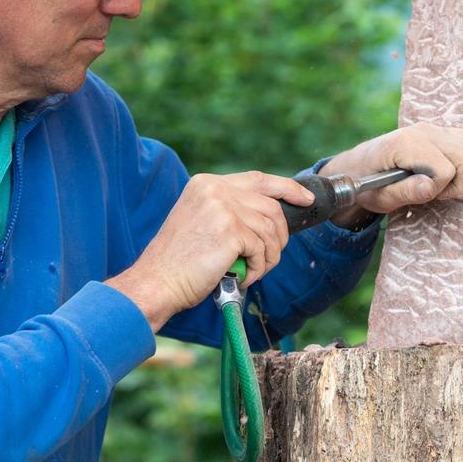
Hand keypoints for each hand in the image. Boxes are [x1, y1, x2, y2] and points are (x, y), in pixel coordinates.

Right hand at [105, 171, 313, 330]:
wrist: (156, 282)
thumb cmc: (178, 261)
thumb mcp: (201, 222)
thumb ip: (229, 211)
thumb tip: (269, 216)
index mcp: (207, 183)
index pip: (259, 179)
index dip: (287, 188)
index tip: (306, 198)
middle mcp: (215, 189)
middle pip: (271, 206)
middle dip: (279, 235)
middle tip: (270, 257)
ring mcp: (223, 208)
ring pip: (270, 230)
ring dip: (268, 257)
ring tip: (251, 271)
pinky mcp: (230, 230)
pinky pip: (262, 249)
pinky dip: (259, 268)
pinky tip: (243, 276)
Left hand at [320, 124, 462, 216]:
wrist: (356, 168)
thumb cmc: (364, 184)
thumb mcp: (378, 196)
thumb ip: (403, 191)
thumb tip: (430, 188)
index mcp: (405, 143)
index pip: (445, 169)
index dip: (438, 190)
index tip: (422, 196)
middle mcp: (424, 131)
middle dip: (462, 184)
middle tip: (440, 196)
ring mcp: (435, 130)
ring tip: (451, 189)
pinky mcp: (442, 136)